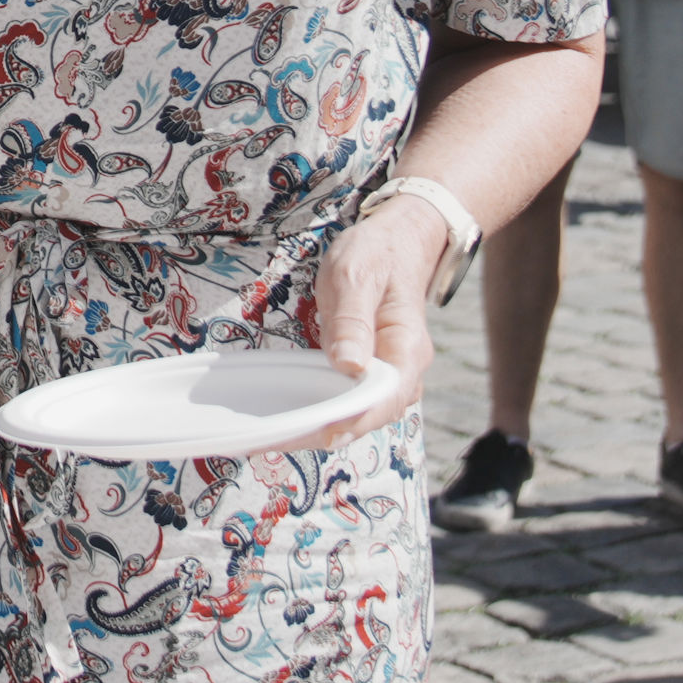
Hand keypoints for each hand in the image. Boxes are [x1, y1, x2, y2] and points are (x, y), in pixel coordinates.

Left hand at [274, 203, 442, 454]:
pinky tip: (290, 417)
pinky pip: (350, 400)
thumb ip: (353, 321)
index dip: (352, 420)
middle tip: (275, 440)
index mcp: (407, 348)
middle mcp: (404, 371)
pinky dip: (322, 411)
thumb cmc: (377, 254)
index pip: (385, 399)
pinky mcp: (370, 372)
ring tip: (275, 436)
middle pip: (370, 415)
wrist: (399, 242)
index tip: (317, 432)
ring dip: (320, 427)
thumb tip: (349, 367)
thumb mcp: (357, 275)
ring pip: (359, 413)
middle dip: (325, 431)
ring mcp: (389, 375)